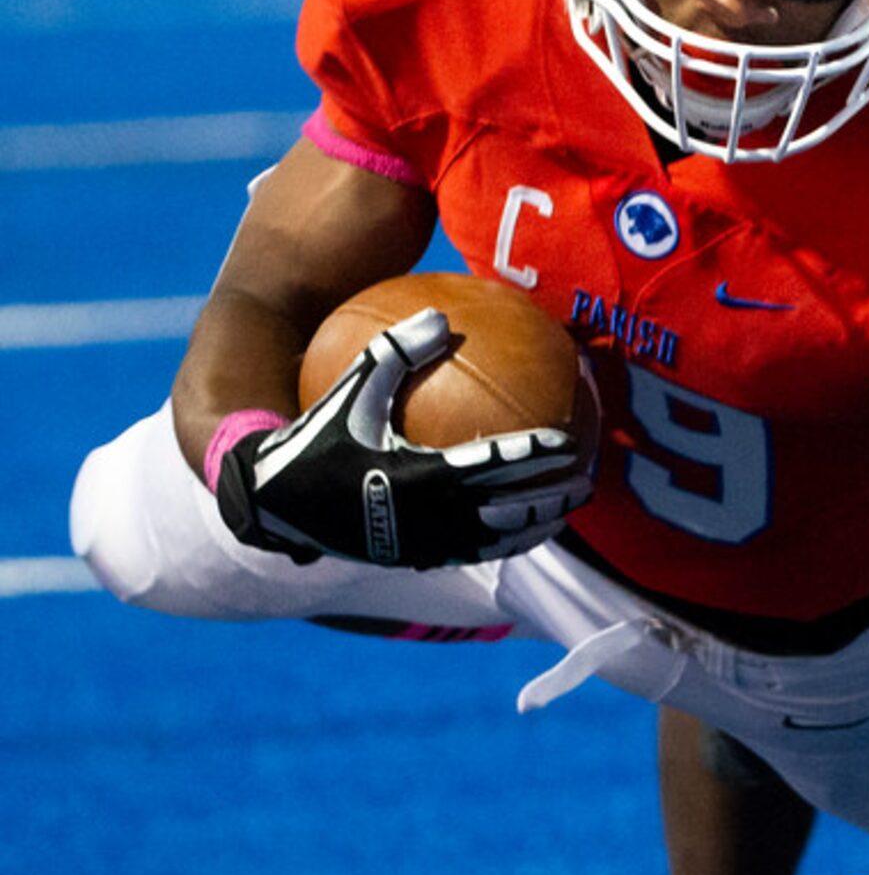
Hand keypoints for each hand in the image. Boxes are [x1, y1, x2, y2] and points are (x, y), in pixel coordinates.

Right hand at [215, 307, 594, 567]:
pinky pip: (477, 554)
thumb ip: (395, 351)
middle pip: (510, 511)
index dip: (534, 455)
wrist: (274, 503)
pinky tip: (529, 527)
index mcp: (418, 475)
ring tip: (571, 509)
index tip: (569, 442)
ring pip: (500, 541)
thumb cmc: (316, 438)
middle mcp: (428, 517)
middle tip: (588, 479)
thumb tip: (441, 315)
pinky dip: (510, 543)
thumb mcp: (352, 390)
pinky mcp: (417, 559)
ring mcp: (425, 544)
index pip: (492, 464)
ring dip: (540, 525)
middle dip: (553, 497)